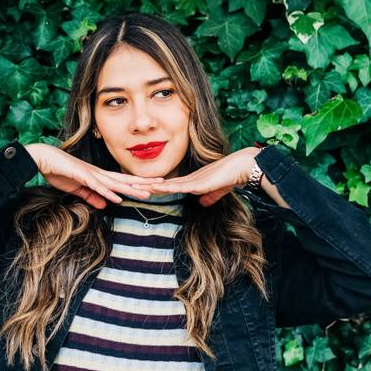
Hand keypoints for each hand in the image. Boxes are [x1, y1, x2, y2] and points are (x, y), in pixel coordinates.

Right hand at [24, 143, 164, 208]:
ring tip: (147, 193)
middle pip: (125, 180)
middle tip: (163, 184)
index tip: (155, 187)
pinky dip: (108, 192)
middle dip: (144, 183)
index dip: (139, 184)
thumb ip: (91, 196)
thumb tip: (106, 205)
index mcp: (99, 176)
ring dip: (131, 189)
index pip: (123, 182)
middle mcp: (99, 174)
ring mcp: (91, 174)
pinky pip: (97, 186)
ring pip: (115, 183)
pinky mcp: (81, 176)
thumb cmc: (59, 171)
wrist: (42, 159)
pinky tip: (118, 197)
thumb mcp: (77, 189)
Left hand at [136, 147, 260, 206]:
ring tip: (135, 188)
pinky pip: (178, 187)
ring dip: (151, 187)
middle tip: (129, 187)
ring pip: (166, 185)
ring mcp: (192, 180)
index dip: (154, 187)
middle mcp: (189, 179)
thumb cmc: (231, 176)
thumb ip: (210, 196)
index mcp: (192, 181)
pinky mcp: (198, 183)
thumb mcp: (217, 190)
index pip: (169, 186)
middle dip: (146, 186)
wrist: (241, 167)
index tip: (141, 188)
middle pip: (163, 184)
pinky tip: (156, 189)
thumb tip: (202, 203)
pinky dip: (166, 188)